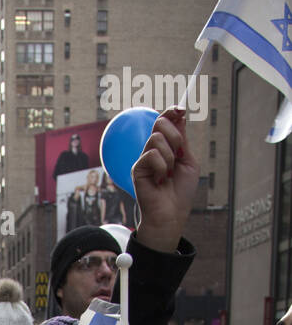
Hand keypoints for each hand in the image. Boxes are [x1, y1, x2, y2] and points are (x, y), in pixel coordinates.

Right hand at [132, 107, 199, 253]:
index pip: (165, 123)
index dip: (172, 112)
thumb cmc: (181, 193)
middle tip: (179, 152)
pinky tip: (160, 180)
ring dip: (169, 155)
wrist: (172, 215)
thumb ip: (182, 140)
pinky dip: (162, 166)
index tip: (181, 109)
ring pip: (156, 138)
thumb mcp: (188, 161)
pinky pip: (151, 155)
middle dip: (174, 134)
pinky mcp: (137, 169)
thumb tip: (179, 116)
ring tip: (169, 172)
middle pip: (159, 123)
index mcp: (166, 148)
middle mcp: (153, 151)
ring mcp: (144, 160)